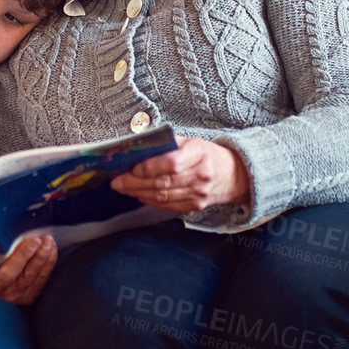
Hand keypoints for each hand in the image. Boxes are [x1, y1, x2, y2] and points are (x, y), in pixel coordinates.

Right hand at [0, 234, 57, 304]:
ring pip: (29, 276)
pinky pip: (41, 279)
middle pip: (8, 274)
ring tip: (47, 241)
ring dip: (41, 257)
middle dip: (23, 256)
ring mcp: (13, 295)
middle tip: (34, 241)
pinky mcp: (28, 296)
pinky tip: (51, 249)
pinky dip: (48, 263)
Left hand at [110, 137, 250, 213]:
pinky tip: (139, 195)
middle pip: (163, 183)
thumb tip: (137, 148)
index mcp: (200, 153)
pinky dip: (150, 201)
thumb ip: (166, 144)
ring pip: (162, 197)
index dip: (149, 167)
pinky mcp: (195, 206)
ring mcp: (199, 194)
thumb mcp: (190, 141)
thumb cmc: (205, 154)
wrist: (232, 175)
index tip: (132, 167)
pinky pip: (168, 206)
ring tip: (123, 188)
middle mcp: (201, 176)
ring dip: (138, 193)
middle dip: (135, 183)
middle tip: (117, 181)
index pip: (172, 163)